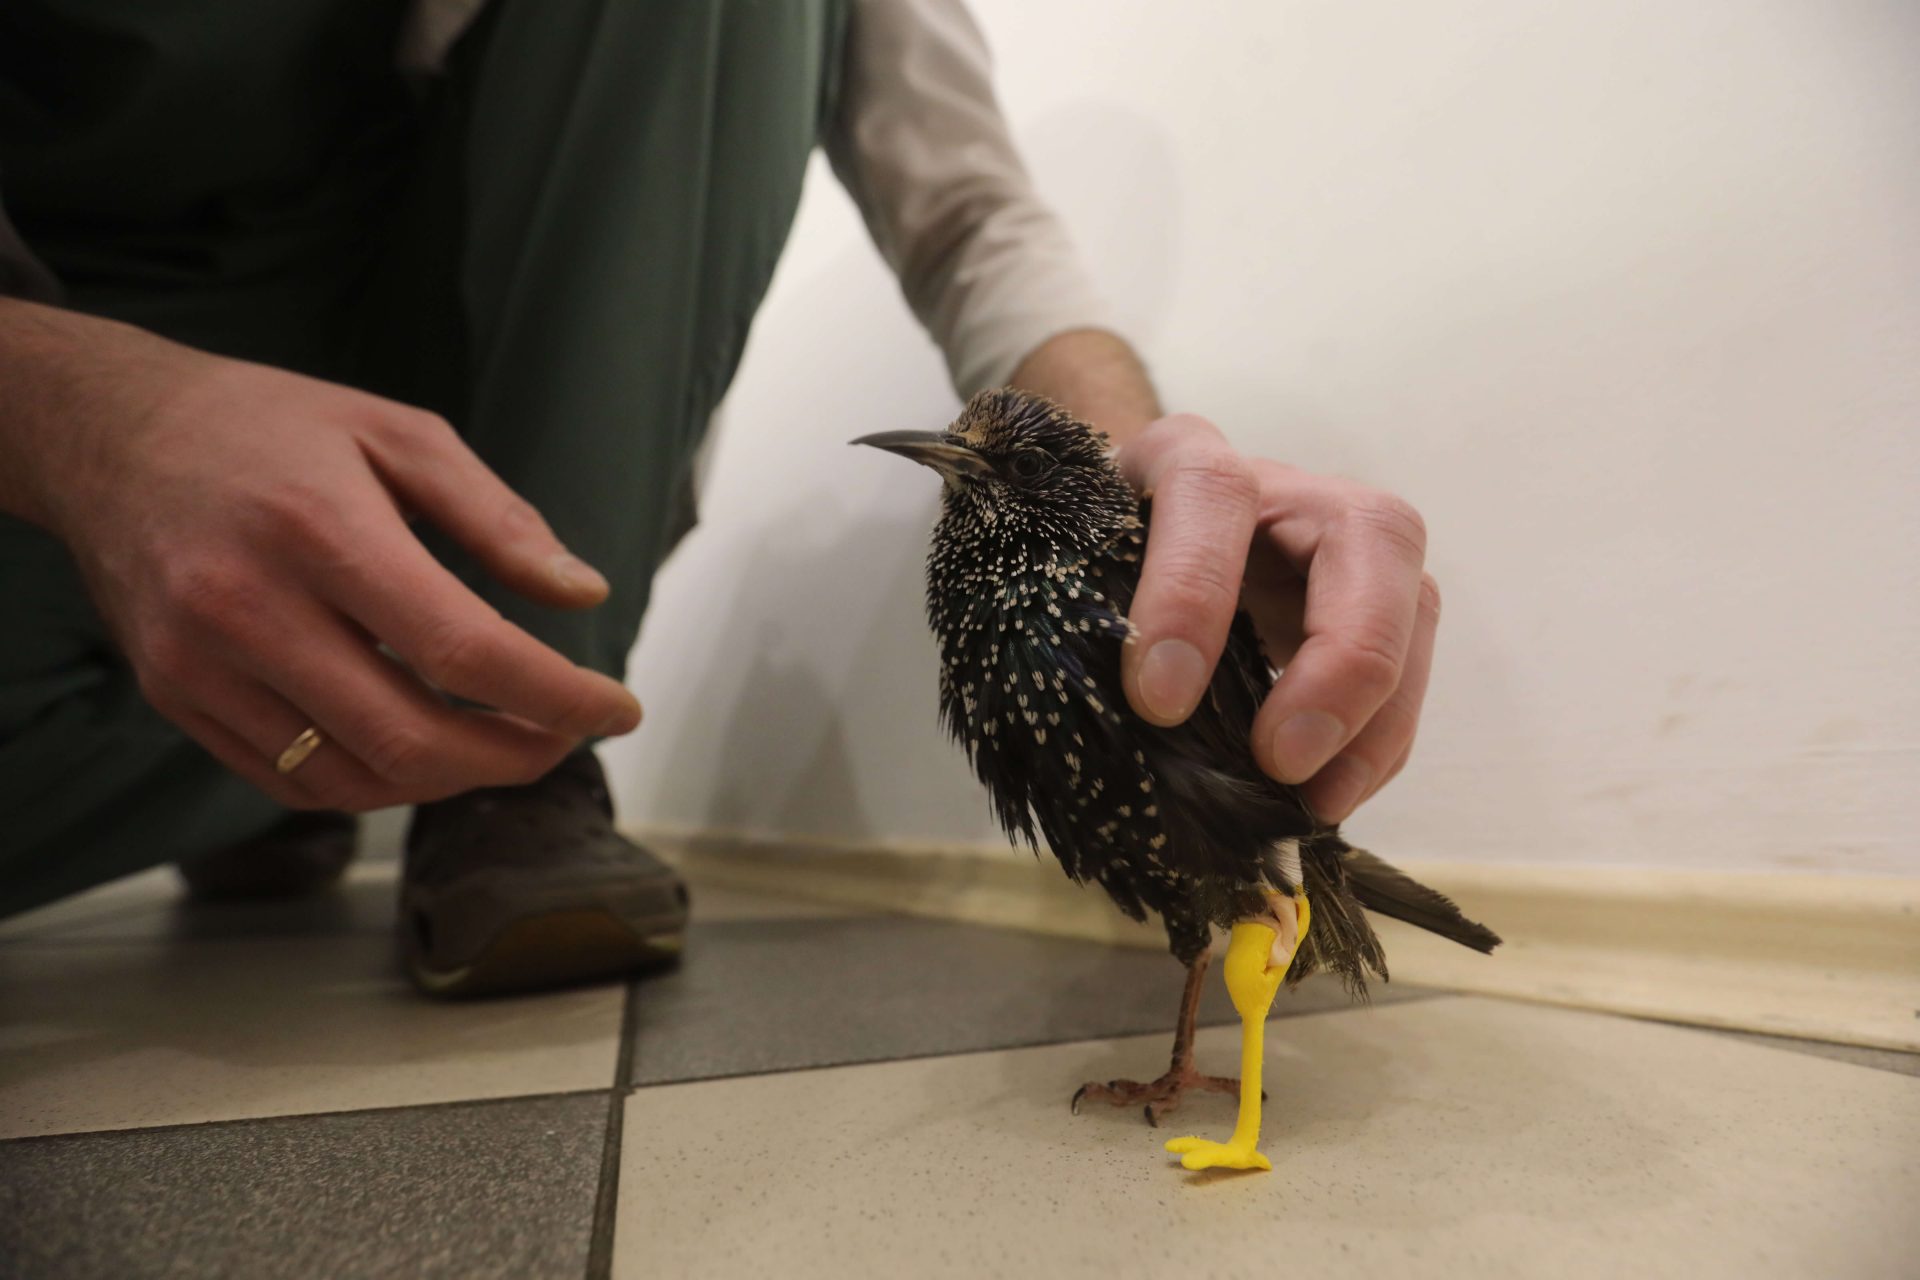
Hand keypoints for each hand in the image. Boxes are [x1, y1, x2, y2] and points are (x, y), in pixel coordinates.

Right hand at [0, 302, 640, 811]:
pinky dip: (376, 783)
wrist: (110, 434)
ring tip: (504, 742)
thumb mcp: (398, 432)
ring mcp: (200, 665)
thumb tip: (585, 595)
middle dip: (514, 758)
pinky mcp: (176, 698)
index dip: (556, 697)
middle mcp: (249, 607)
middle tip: (567, 737)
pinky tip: (422, 746)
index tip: (620, 710)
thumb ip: (499, 517)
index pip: (461, 649)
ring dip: (450, 780)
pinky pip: (293, 782)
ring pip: (353, 778)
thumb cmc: (271, 426)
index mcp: (320, 530)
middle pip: (410, 739)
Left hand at [1114, 414, 1437, 823]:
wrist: (1128, 542)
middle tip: (1281, 759)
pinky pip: (1409, 672)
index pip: (1210, 490)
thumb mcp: (1071, 572)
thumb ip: (1081, 621)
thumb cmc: (1092, 560)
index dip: (1192, 590)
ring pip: (1414, 604)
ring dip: (1375, 718)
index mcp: (1186, 455)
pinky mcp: (1377, 608)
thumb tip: (1110, 736)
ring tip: (1316, 802)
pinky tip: (1328, 797)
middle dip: (1340, 657)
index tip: (1158, 699)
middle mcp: (1286, 487)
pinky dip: (1377, 744)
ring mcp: (1346, 545)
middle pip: (1368, 531)